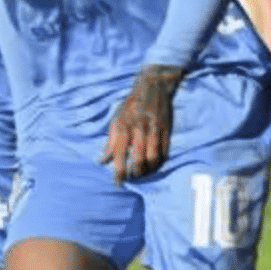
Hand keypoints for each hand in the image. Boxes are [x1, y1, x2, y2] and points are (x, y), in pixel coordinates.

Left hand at [102, 65, 182, 182]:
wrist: (153, 86)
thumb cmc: (130, 105)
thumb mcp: (115, 120)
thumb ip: (110, 141)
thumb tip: (103, 161)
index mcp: (123, 127)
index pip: (119, 155)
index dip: (118, 173)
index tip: (117, 183)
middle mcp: (139, 130)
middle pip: (138, 160)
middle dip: (134, 174)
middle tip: (131, 178)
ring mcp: (155, 131)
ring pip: (153, 159)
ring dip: (147, 171)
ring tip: (141, 173)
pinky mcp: (167, 131)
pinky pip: (164, 154)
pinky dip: (159, 164)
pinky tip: (153, 166)